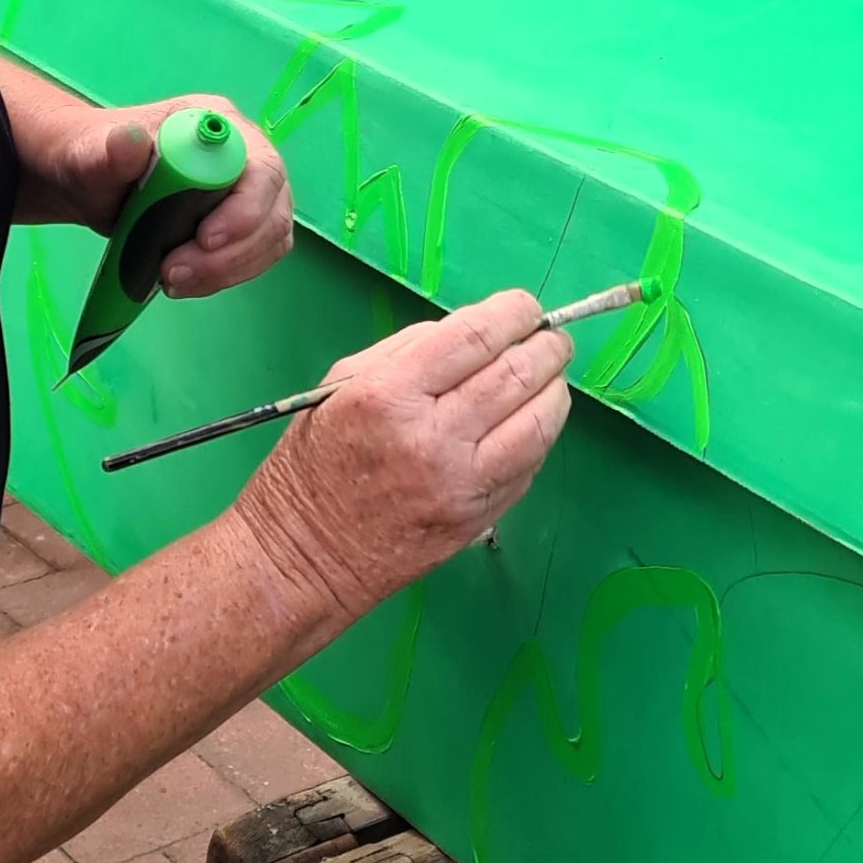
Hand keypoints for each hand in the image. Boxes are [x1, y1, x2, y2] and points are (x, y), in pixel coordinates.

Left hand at [69, 94, 292, 297]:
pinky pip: (255, 257)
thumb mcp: (91, 153)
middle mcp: (247, 157)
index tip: (204, 238)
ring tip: (171, 281)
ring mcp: (249, 193)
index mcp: (217, 126)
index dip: (245, 209)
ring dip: (226, 271)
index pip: (261, 168)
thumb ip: (111, 151)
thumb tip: (130, 141)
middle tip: (173, 273)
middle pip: (272, 211)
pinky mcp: (244, 226)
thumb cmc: (95, 158)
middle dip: (231, 253)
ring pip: (269, 240)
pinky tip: (184, 282)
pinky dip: (222, 277)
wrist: (91, 182)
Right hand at [231, 290, 573, 638]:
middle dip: (547, 348)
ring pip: (538, 423)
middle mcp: (432, 438)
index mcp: (391, 394)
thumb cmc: (317, 462)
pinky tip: (531, 420)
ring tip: (552, 377)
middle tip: (552, 339)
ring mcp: (462, 483)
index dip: (515, 313)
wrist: (306, 553)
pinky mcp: (479, 516)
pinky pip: (529, 464)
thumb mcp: (342, 385)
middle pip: (517, 376)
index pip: (476, 337)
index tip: (526, 308)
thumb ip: (409, 351)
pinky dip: (540, 434)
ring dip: (556, 390)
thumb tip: (477, 333)